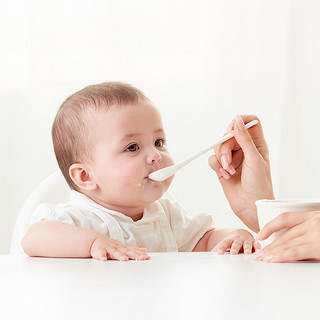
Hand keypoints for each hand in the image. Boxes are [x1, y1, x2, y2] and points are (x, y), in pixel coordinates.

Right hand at [91, 236, 149, 260]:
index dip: (140, 254)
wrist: (96, 241)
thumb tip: (145, 250)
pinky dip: (102, 256)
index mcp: (123, 248)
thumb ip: (133, 249)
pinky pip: (101, 254)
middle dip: (134, 255)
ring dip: (120, 256)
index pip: (133, 251)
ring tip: (125, 259)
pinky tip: (104, 260)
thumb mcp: (123, 247)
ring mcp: (109, 249)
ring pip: (115, 253)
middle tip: (142, 258)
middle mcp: (117, 248)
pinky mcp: (100, 251)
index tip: (147, 257)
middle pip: (127, 251)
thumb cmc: (111, 246)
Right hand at [209, 115, 273, 231]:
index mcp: (256, 144)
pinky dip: (216, 166)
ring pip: (218, 146)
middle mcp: (244, 149)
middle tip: (228, 160)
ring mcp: (232, 158)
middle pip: (229, 134)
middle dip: (225, 147)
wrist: (250, 207)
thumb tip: (237, 120)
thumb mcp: (254, 159)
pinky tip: (226, 176)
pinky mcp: (222, 167)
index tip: (232, 129)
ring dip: (221, 159)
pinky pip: (213, 159)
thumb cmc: (259, 185)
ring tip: (229, 171)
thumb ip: (244, 139)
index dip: (240, 121)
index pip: (250, 122)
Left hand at [212, 229, 259, 254]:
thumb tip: (207, 256)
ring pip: (247, 244)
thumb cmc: (231, 243)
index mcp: (229, 240)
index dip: (221, 247)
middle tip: (233, 253)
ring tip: (247, 254)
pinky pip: (258, 246)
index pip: (224, 243)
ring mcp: (247, 241)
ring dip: (247, 248)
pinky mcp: (255, 243)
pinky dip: (259, 249)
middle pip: (236, 243)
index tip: (218, 253)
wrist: (241, 234)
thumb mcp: (224, 245)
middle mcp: (238, 239)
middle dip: (235, 248)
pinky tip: (260, 253)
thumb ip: (217, 250)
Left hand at [253, 211, 319, 261]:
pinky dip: (280, 256)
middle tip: (257, 253)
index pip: (284, 218)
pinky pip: (294, 252)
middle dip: (268, 245)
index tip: (260, 235)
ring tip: (260, 257)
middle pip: (284, 234)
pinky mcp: (318, 246)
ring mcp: (315, 233)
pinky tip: (271, 259)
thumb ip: (308, 233)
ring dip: (270, 251)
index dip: (269, 227)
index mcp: (313, 216)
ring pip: (286, 243)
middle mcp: (312, 222)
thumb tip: (294, 243)